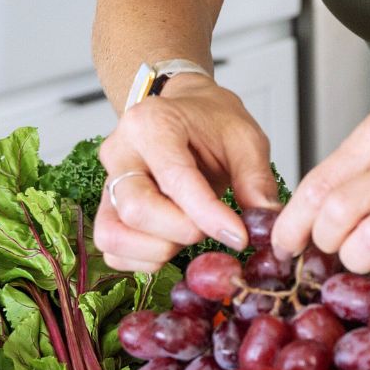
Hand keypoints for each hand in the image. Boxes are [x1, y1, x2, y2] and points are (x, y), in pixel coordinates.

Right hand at [93, 76, 280, 271]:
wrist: (187, 111)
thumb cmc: (212, 121)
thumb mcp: (244, 138)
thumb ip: (255, 178)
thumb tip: (265, 220)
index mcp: (152, 124)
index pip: (175, 179)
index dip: (208, 215)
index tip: (239, 237)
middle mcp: (120, 151)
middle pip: (136, 210)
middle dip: (180, 233)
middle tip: (212, 229)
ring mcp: (107, 181)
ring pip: (114, 235)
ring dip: (158, 250)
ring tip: (191, 233)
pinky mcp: (104, 207)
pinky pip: (112, 249)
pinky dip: (143, 259)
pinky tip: (173, 243)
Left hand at [272, 104, 369, 283]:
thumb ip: (351, 169)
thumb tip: (299, 216)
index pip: (320, 182)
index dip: (293, 222)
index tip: (284, 243)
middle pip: (338, 214)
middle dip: (324, 242)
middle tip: (330, 246)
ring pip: (368, 243)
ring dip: (355, 259)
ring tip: (364, 252)